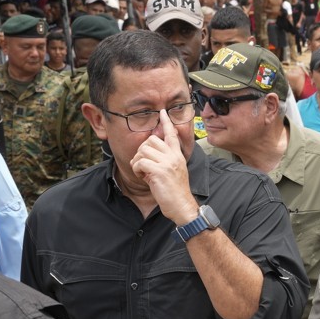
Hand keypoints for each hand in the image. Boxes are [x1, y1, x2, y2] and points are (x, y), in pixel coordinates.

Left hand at [130, 109, 197, 224]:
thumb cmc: (175, 192)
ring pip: (143, 151)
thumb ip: (164, 160)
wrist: (182, 206)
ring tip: (144, 173)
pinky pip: (139, 162)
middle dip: (142, 151)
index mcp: (177, 155)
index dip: (166, 122)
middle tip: (144, 165)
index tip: (163, 112)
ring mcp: (167, 163)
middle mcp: (173, 156)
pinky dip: (137, 170)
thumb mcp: (173, 171)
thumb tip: (148, 154)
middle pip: (151, 140)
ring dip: (137, 162)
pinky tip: (143, 178)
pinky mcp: (159, 171)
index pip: (172, 134)